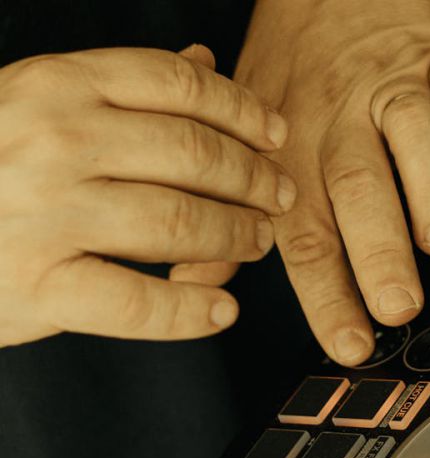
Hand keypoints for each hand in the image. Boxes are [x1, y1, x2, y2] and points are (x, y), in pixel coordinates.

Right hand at [0, 45, 296, 346]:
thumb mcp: (38, 99)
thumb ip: (122, 84)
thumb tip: (206, 58)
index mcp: (56, 85)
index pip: (178, 85)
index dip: (243, 111)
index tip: (276, 136)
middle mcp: (54, 140)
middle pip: (193, 153)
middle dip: (253, 178)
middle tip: (278, 198)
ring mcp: (44, 213)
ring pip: (179, 222)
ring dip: (236, 236)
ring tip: (256, 242)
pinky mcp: (35, 286)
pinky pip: (138, 302)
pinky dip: (191, 312)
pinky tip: (221, 312)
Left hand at [236, 0, 429, 364]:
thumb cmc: (293, 67)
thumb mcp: (244, 138)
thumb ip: (229, 214)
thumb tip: (199, 282)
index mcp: (294, 153)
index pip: (305, 234)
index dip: (327, 295)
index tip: (352, 343)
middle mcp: (342, 123)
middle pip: (357, 189)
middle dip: (377, 252)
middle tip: (397, 302)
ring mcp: (393, 88)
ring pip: (412, 134)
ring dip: (428, 186)